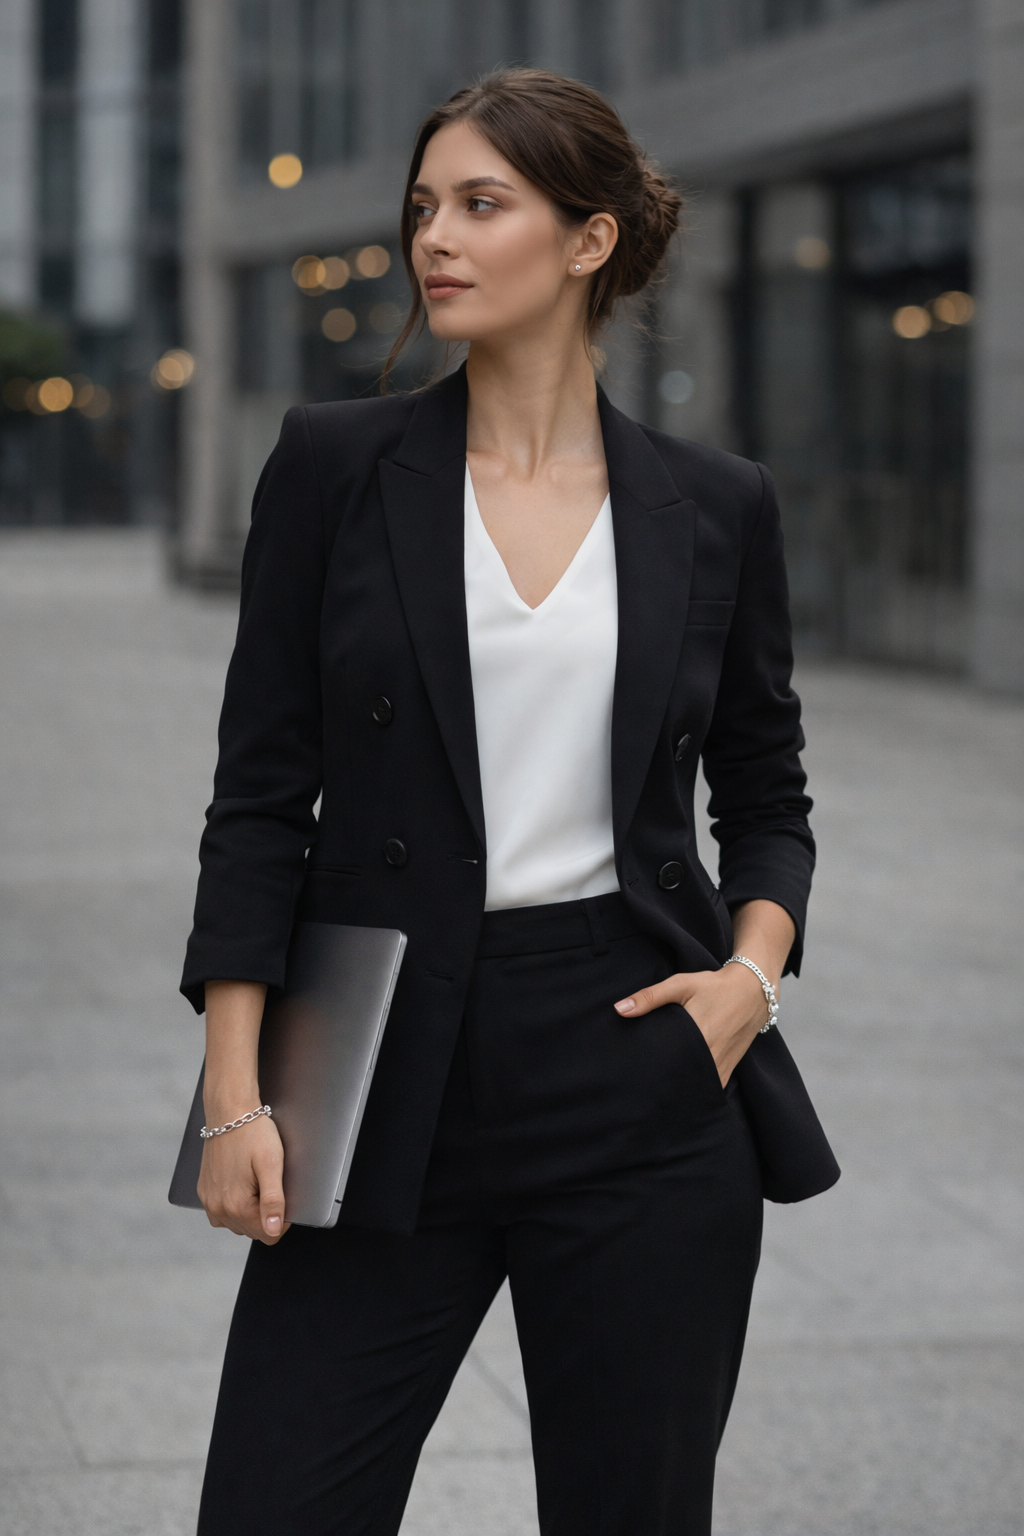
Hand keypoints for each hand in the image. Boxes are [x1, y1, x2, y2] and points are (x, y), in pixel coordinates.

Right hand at [197, 1110, 290, 1243]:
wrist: (229, 1112)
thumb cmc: (253, 1133)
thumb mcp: (272, 1164)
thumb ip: (273, 1201)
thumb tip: (274, 1231)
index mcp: (237, 1205)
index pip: (268, 1235)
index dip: (282, 1220)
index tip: (284, 1196)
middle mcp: (218, 1208)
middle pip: (252, 1230)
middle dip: (265, 1214)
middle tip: (269, 1183)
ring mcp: (208, 1201)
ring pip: (237, 1223)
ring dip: (250, 1211)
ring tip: (256, 1181)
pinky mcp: (204, 1191)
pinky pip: (222, 1212)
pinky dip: (234, 1205)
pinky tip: (242, 1183)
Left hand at [612, 899, 794, 1086]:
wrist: (753, 990)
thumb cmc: (714, 987)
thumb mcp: (681, 985)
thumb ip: (650, 997)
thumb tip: (619, 1009)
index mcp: (697, 1037)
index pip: (668, 1065)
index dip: (651, 1075)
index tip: (634, 1081)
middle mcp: (711, 1056)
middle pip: (682, 1081)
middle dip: (663, 1087)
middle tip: (642, 1092)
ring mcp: (722, 1065)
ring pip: (698, 1088)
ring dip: (681, 1091)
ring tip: (659, 1096)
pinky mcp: (730, 1068)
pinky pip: (712, 1087)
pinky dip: (699, 1090)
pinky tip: (684, 1092)